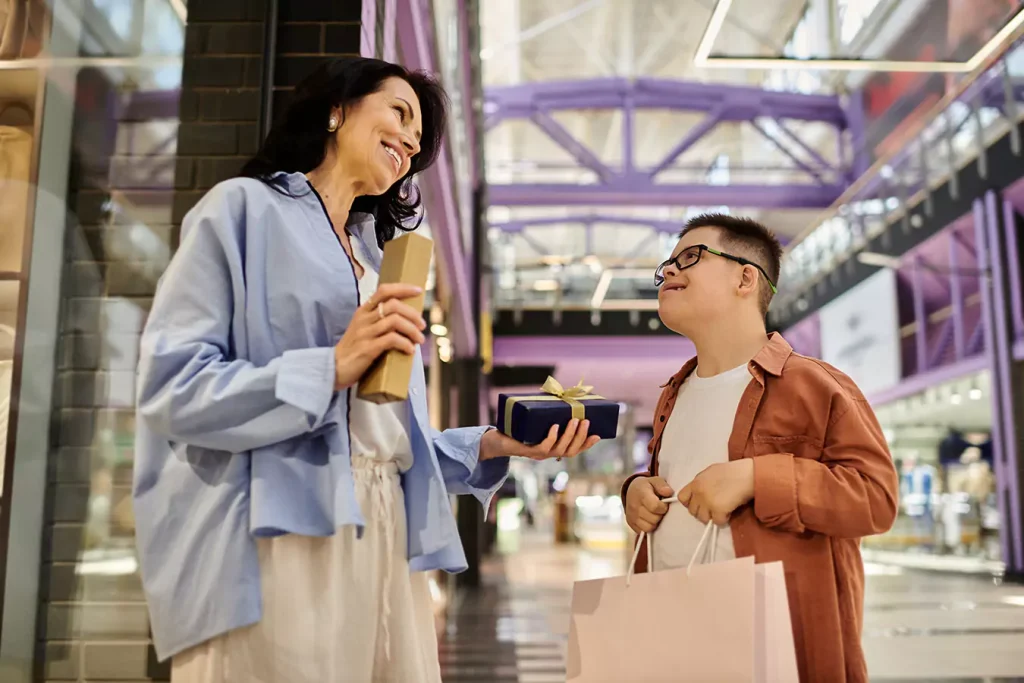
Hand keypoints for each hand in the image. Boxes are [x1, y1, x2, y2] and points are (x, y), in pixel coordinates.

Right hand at [333, 283, 425, 389]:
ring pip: (395, 321)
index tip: (418, 291)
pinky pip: (392, 339)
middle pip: (394, 305)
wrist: (333, 368)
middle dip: (412, 314)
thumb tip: (406, 320)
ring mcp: (365, 333)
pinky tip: (409, 350)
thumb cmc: (353, 349)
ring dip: (412, 330)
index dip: (403, 288)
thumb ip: (378, 321)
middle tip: (422, 325)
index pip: (384, 291)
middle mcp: (364, 319)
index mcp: (363, 311)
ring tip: (419, 340)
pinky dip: (405, 344)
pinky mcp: (368, 348)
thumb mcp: (362, 329)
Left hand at [479, 419, 599, 461]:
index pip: (575, 450)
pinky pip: (543, 447)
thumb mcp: (537, 421)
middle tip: (585, 421)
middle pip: (571, 450)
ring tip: (574, 421)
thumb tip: (561, 394)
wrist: (496, 440)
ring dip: (569, 435)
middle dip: (581, 436)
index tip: (598, 435)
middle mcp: (548, 453)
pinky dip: (551, 437)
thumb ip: (549, 413)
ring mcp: (538, 453)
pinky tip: (555, 427)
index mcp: (553, 449)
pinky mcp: (527, 450)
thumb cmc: (518, 429)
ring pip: (559, 448)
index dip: (587, 445)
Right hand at [624, 476, 674, 533]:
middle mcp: (634, 506)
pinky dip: (649, 526)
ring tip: (654, 514)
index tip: (664, 504)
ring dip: (655, 522)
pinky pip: (644, 531)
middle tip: (659, 509)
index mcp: (641, 494)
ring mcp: (631, 516)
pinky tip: (649, 519)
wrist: (631, 491)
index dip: (663, 507)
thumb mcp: (655, 480)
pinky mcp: (631, 524)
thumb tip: (669, 492)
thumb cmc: (647, 486)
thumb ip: (662, 485)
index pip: (655, 507)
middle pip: (654, 519)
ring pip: (650, 527)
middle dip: (660, 515)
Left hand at [678, 459, 754, 525]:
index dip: (690, 503)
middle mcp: (698, 492)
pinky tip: (729, 511)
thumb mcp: (711, 473)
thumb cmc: (733, 471)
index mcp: (696, 482)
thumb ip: (703, 484)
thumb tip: (700, 494)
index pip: (682, 498)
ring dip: (712, 517)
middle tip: (713, 509)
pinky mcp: (718, 510)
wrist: (747, 474)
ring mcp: (707, 502)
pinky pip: (717, 522)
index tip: (699, 504)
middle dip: (702, 511)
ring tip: (722, 510)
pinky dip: (724, 519)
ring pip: (703, 519)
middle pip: (692, 511)